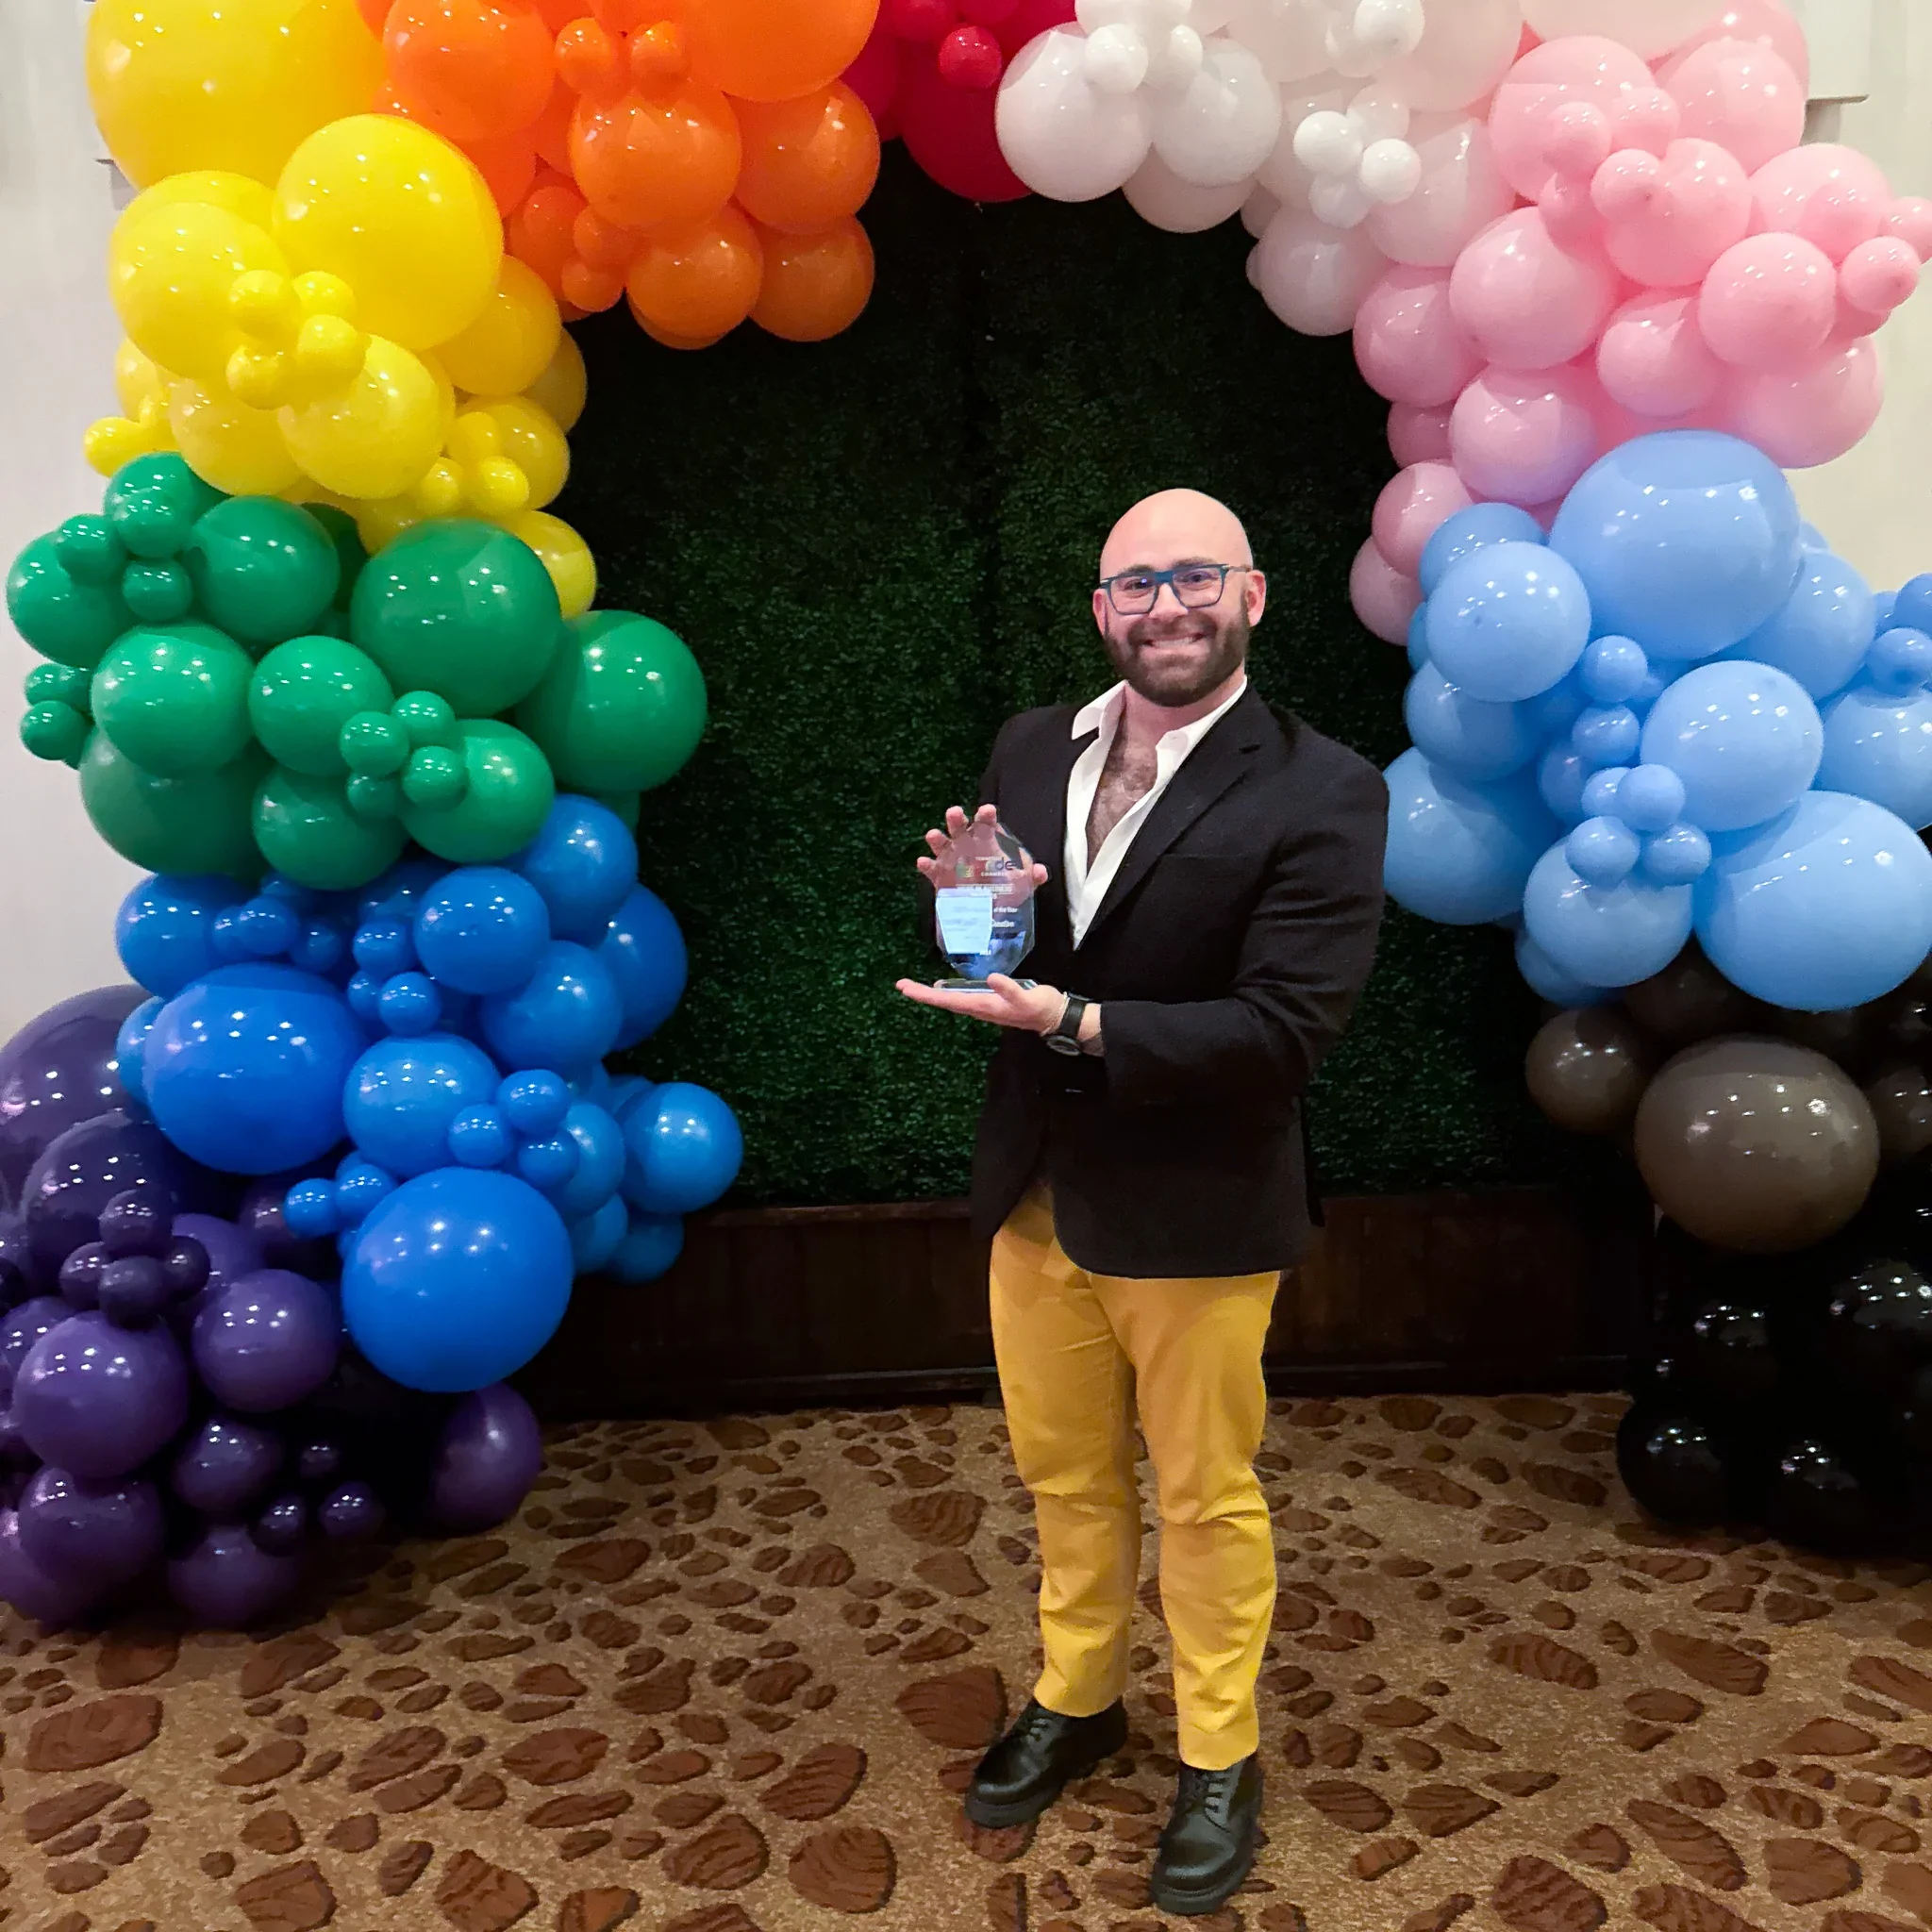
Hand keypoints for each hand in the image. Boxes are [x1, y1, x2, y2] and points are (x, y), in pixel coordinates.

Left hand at [895, 973, 1066, 1031]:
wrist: (1052, 1017)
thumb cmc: (1040, 1006)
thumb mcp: (1027, 998)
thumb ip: (1010, 990)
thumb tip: (992, 979)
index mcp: (983, 1006)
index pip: (948, 1000)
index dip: (926, 995)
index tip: (907, 989)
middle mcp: (978, 1008)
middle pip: (944, 1001)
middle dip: (922, 994)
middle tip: (901, 985)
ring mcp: (982, 1007)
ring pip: (950, 1001)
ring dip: (932, 995)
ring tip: (913, 988)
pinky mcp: (988, 1003)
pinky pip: (961, 998)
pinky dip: (947, 993)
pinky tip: (942, 987)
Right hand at [916, 803, 1050, 890]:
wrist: (987, 912)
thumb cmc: (1006, 890)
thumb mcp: (1022, 884)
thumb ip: (1032, 877)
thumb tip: (1041, 872)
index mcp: (986, 843)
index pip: (986, 824)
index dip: (986, 816)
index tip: (988, 811)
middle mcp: (967, 847)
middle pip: (960, 829)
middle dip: (956, 820)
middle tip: (954, 813)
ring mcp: (951, 862)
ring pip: (942, 845)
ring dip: (937, 839)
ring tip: (933, 835)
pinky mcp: (940, 879)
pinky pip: (932, 870)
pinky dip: (927, 866)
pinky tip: (923, 862)